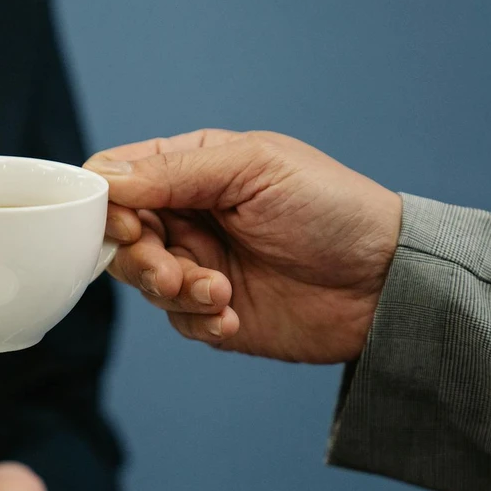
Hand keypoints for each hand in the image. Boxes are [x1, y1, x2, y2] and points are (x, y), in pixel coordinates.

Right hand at [85, 129, 401, 363]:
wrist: (385, 282)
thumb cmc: (332, 209)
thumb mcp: (253, 169)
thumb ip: (174, 172)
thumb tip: (104, 179)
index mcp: (192, 169)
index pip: (116, 179)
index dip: (108, 204)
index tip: (132, 226)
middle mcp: (187, 216)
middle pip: (118, 237)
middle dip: (141, 259)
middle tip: (174, 272)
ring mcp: (198, 265)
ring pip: (142, 282)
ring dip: (173, 292)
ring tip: (220, 293)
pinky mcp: (212, 312)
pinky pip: (175, 321)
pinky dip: (199, 321)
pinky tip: (234, 315)